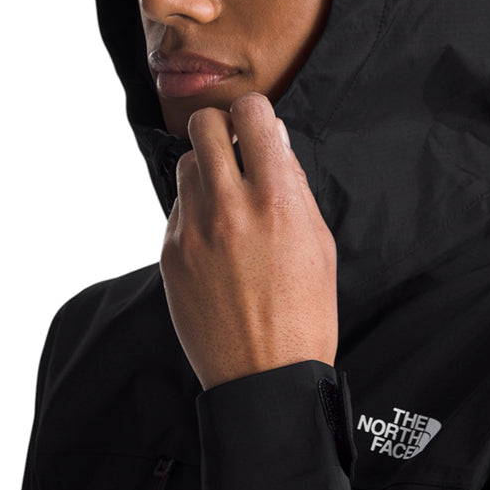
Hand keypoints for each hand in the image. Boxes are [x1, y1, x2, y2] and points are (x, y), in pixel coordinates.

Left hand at [159, 91, 338, 391]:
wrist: (264, 376)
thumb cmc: (304, 313)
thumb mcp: (319, 242)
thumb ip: (294, 186)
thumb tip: (274, 142)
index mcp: (277, 200)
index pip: (252, 113)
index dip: (256, 113)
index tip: (258, 127)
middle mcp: (230, 207)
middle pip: (205, 125)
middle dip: (222, 129)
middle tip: (236, 151)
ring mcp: (193, 230)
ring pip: (186, 163)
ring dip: (206, 169)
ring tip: (228, 200)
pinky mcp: (170, 253)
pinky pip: (177, 207)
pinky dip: (195, 210)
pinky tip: (216, 240)